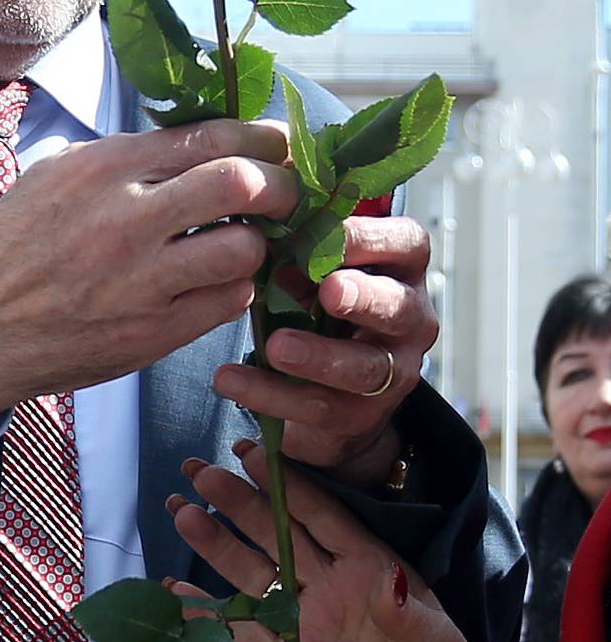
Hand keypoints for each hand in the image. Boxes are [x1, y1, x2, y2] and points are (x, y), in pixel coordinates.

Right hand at [0, 120, 299, 419]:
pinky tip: (214, 283)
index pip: (210, 136)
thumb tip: (200, 143)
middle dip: (280, 186)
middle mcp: (126, 219)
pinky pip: (226, 302)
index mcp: (103, 169)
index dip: (262, 137)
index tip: (280, 144)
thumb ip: (125, 159)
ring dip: (256, 244)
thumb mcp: (53, 177)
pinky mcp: (151, 333)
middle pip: (242, 184)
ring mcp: (141, 281)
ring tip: (241, 244)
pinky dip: (233, 288)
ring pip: (244, 249)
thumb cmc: (12, 248)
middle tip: (283, 195)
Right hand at [169, 444, 488, 641]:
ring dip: (217, 546)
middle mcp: (326, 585)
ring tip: (182, 513)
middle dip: (238, 504)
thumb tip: (389, 579)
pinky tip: (178, 595)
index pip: (320, 517)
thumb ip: (409, 612)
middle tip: (200, 472)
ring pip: (252, 576)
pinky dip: (210, 616)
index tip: (254, 454)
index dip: (288, 485)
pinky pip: (243, 636)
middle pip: (275, 537)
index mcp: (365, 566)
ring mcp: (303, 623)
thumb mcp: (439, 641)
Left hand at [212, 212, 435, 485]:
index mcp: (402, 272)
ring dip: (317, 355)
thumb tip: (259, 224)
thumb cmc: (317, 310)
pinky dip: (270, 393)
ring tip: (275, 346)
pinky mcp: (361, 417)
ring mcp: (392, 372)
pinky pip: (318, 405)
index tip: (333, 231)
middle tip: (330, 290)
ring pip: (363, 367)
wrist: (329, 394)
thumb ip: (296, 252)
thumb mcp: (309, 276)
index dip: (374, 238)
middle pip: (398, 307)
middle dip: (364, 298)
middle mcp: (410, 320)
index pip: (407, 244)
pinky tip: (230, 380)